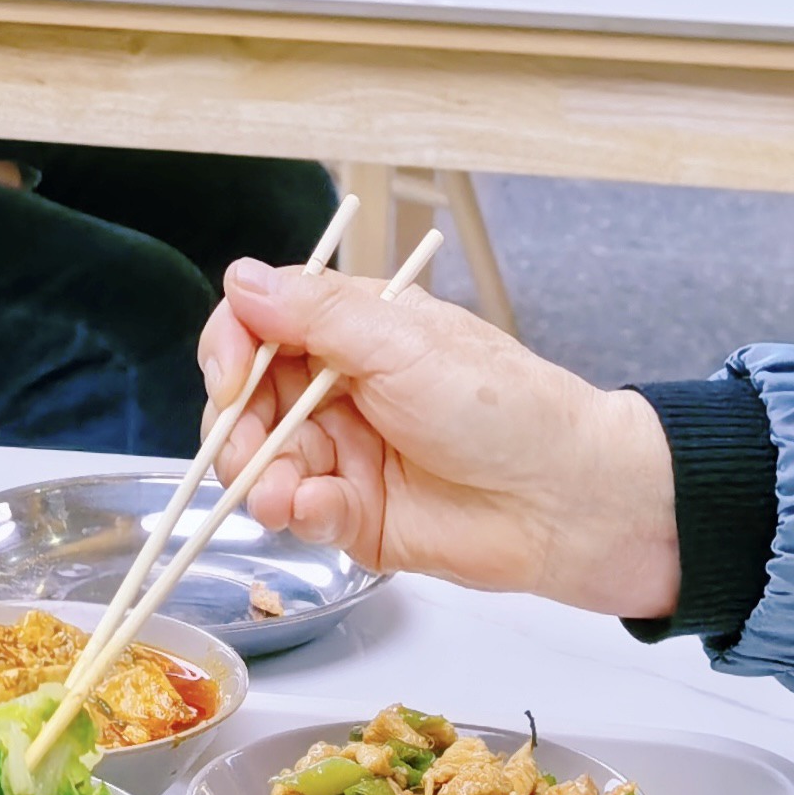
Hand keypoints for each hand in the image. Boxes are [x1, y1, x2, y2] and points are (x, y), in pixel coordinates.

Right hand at [195, 261, 682, 615]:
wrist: (563, 500)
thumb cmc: (503, 407)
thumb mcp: (404, 344)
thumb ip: (316, 314)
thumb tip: (242, 279)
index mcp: (351, 332)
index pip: (258, 327)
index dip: (231, 349)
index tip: (230, 376)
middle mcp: (339, 390)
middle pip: (244, 401)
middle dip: (237, 427)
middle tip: (251, 449)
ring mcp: (343, 454)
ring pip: (261, 462)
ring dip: (261, 478)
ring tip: (287, 495)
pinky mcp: (352, 515)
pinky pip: (297, 512)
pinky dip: (297, 512)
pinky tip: (319, 510)